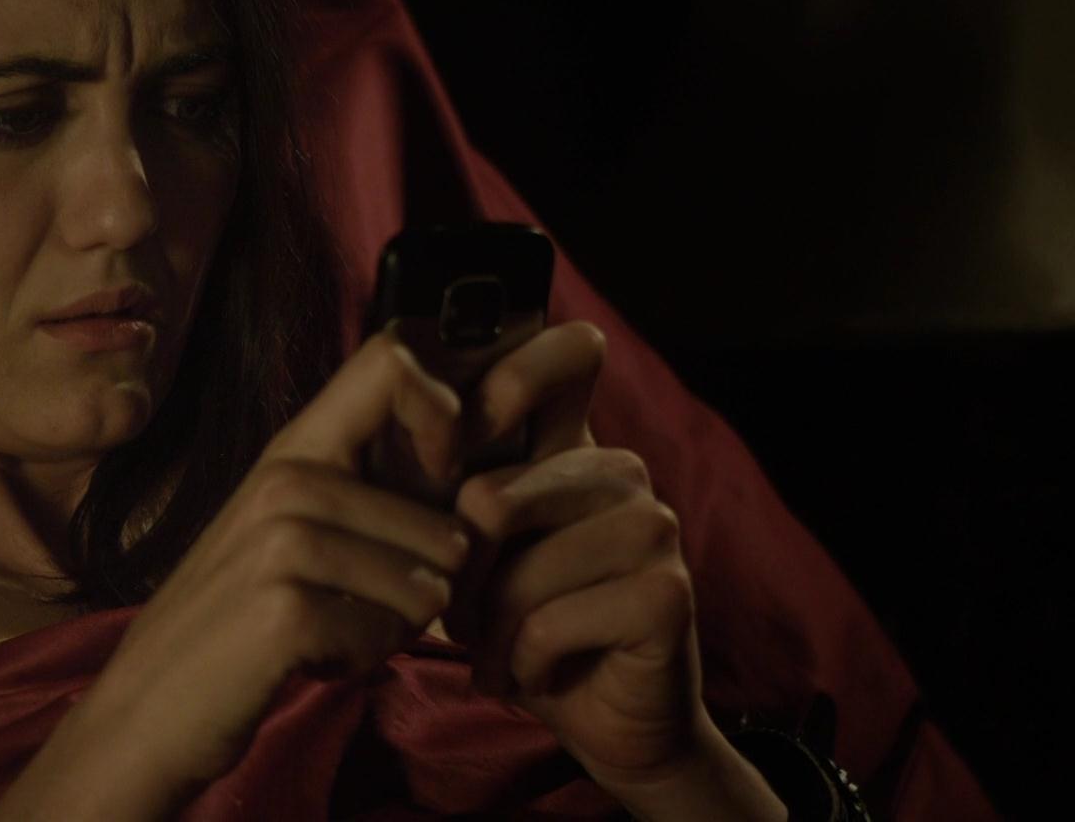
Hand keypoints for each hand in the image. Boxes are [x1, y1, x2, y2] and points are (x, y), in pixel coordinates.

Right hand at [75, 329, 473, 800]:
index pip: (394, 359)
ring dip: (393, 628)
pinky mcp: (282, 607)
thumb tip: (474, 473)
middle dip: (429, 586)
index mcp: (293, 448)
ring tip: (334, 632)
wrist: (143, 712)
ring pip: (422, 584)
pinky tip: (315, 659)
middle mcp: (284, 478)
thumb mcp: (293, 534)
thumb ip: (369, 494)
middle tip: (360, 610)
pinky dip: (362, 659)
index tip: (442, 478)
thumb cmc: (236, 624)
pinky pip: (384, 635)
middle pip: (439, 519)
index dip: (446, 411)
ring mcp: (278, 540)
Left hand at [439, 322, 725, 802]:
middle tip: (466, 619)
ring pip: (518, 572)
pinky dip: (525, 664)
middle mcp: (621, 471)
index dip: (499, 386)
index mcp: (574, 446)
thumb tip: (407, 419)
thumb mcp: (479, 552)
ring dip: (491, 634)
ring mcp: (652, 527)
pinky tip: (539, 675)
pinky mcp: (667, 592)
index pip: (566, 352)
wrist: (603, 722)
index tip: (446, 457)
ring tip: (503, 654)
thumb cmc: (526, 628)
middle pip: (492, 498)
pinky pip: (551, 623)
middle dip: (460, 579)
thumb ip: (456, 485)